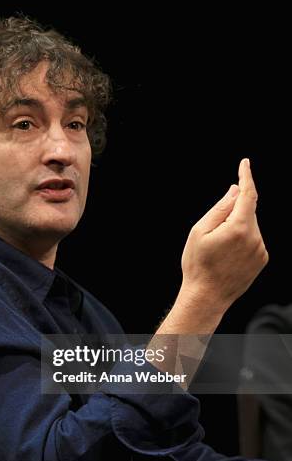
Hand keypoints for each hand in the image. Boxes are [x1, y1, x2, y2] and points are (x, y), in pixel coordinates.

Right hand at [180, 158, 267, 312]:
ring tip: (219, 251)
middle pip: (246, 212)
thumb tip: (235, 191)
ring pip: (250, 226)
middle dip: (231, 213)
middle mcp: (255, 237)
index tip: (245, 163)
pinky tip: (227, 257)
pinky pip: (253, 240)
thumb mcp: (199, 232)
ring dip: (236, 228)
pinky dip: (241, 240)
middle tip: (212, 234)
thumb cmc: (198, 264)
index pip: (248, 195)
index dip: (246, 177)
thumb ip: (219, 209)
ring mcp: (261, 250)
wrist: (207, 297)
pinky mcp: (262, 259)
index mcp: (238, 228)